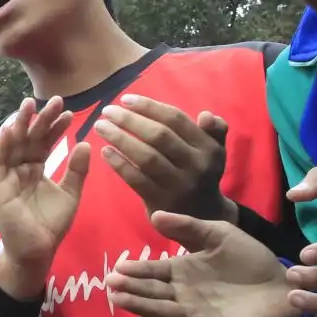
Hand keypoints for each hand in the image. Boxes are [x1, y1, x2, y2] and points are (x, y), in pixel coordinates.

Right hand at [0, 97, 91, 298]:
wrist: (37, 250)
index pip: (45, 142)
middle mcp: (20, 168)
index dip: (55, 127)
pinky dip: (3, 145)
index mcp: (36, 168)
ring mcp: (8, 176)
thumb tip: (85, 143)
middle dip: (39, 119)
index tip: (69, 112)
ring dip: (19, 125)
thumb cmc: (51, 224)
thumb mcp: (71, 194)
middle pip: (29, 138)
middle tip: (53, 100)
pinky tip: (11, 129)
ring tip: (29, 105)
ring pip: (13, 145)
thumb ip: (77, 171)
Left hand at [93, 94, 232, 221]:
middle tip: (107, 111)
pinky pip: (136, 179)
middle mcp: (196, 165)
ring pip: (146, 157)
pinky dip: (119, 164)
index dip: (149, 107)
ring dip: (120, 138)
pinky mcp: (160, 201)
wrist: (203, 218)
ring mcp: (178, 185)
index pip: (176, 120)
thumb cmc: (201, 174)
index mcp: (209, 148)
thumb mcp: (216, 152)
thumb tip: (205, 115)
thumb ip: (215, 131)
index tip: (125, 99)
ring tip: (100, 127)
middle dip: (130, 120)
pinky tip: (105, 151)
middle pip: (159, 136)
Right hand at [107, 212, 295, 316]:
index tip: (118, 267)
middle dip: (131, 288)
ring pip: (160, 310)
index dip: (135, 269)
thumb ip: (189, 226)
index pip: (153, 270)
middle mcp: (183, 293)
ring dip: (140, 306)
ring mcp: (194, 313)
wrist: (283, 286)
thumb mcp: (220, 234)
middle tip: (111, 284)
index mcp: (182, 270)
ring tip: (121, 299)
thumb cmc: (250, 259)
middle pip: (151, 291)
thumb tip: (154, 215)